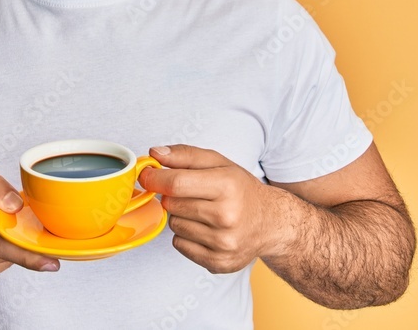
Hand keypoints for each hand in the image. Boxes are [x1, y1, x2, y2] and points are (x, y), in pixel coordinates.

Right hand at [0, 167, 59, 275]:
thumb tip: (17, 205)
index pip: (1, 244)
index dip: (28, 255)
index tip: (51, 263)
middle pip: (10, 247)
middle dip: (25, 235)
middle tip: (27, 220)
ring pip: (9, 254)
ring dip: (14, 239)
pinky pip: (4, 259)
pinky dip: (7, 246)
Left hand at [139, 144, 283, 273]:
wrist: (271, 223)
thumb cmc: (241, 189)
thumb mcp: (218, 163)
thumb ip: (185, 155)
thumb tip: (155, 154)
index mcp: (227, 186)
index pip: (175, 183)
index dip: (153, 178)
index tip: (146, 175)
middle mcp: (227, 216)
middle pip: (171, 204)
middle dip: (173, 196)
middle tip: (192, 193)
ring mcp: (223, 243)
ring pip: (173, 225)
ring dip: (181, 217)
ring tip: (203, 212)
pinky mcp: (218, 262)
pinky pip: (179, 245)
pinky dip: (186, 236)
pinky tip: (205, 229)